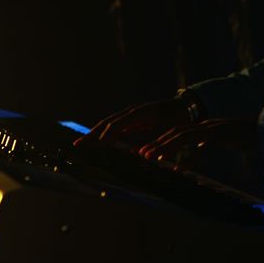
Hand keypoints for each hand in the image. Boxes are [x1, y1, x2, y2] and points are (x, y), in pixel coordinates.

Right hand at [73, 98, 191, 148]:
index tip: (96, 144)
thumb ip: (160, 144)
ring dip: (96, 134)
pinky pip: (116, 126)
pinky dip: (105, 134)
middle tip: (78, 145)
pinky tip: (97, 143)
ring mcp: (133, 115)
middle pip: (109, 122)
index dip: (107, 134)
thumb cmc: (179, 119)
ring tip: (82, 144)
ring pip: (110, 124)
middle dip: (93, 133)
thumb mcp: (172, 131)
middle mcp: (134, 112)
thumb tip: (145, 156)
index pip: (119, 123)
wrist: (185, 107)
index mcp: (142, 112)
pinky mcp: (133, 120)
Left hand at [138, 117, 259, 164]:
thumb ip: (207, 142)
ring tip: (149, 156)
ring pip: (180, 135)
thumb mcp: (222, 141)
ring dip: (163, 146)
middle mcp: (203, 125)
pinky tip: (175, 167)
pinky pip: (195, 142)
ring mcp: (210, 128)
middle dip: (156, 142)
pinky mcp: (217, 134)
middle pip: (174, 132)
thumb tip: (198, 147)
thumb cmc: (247, 137)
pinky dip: (183, 154)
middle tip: (140, 154)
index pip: (177, 132)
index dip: (161, 140)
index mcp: (202, 127)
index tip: (147, 150)